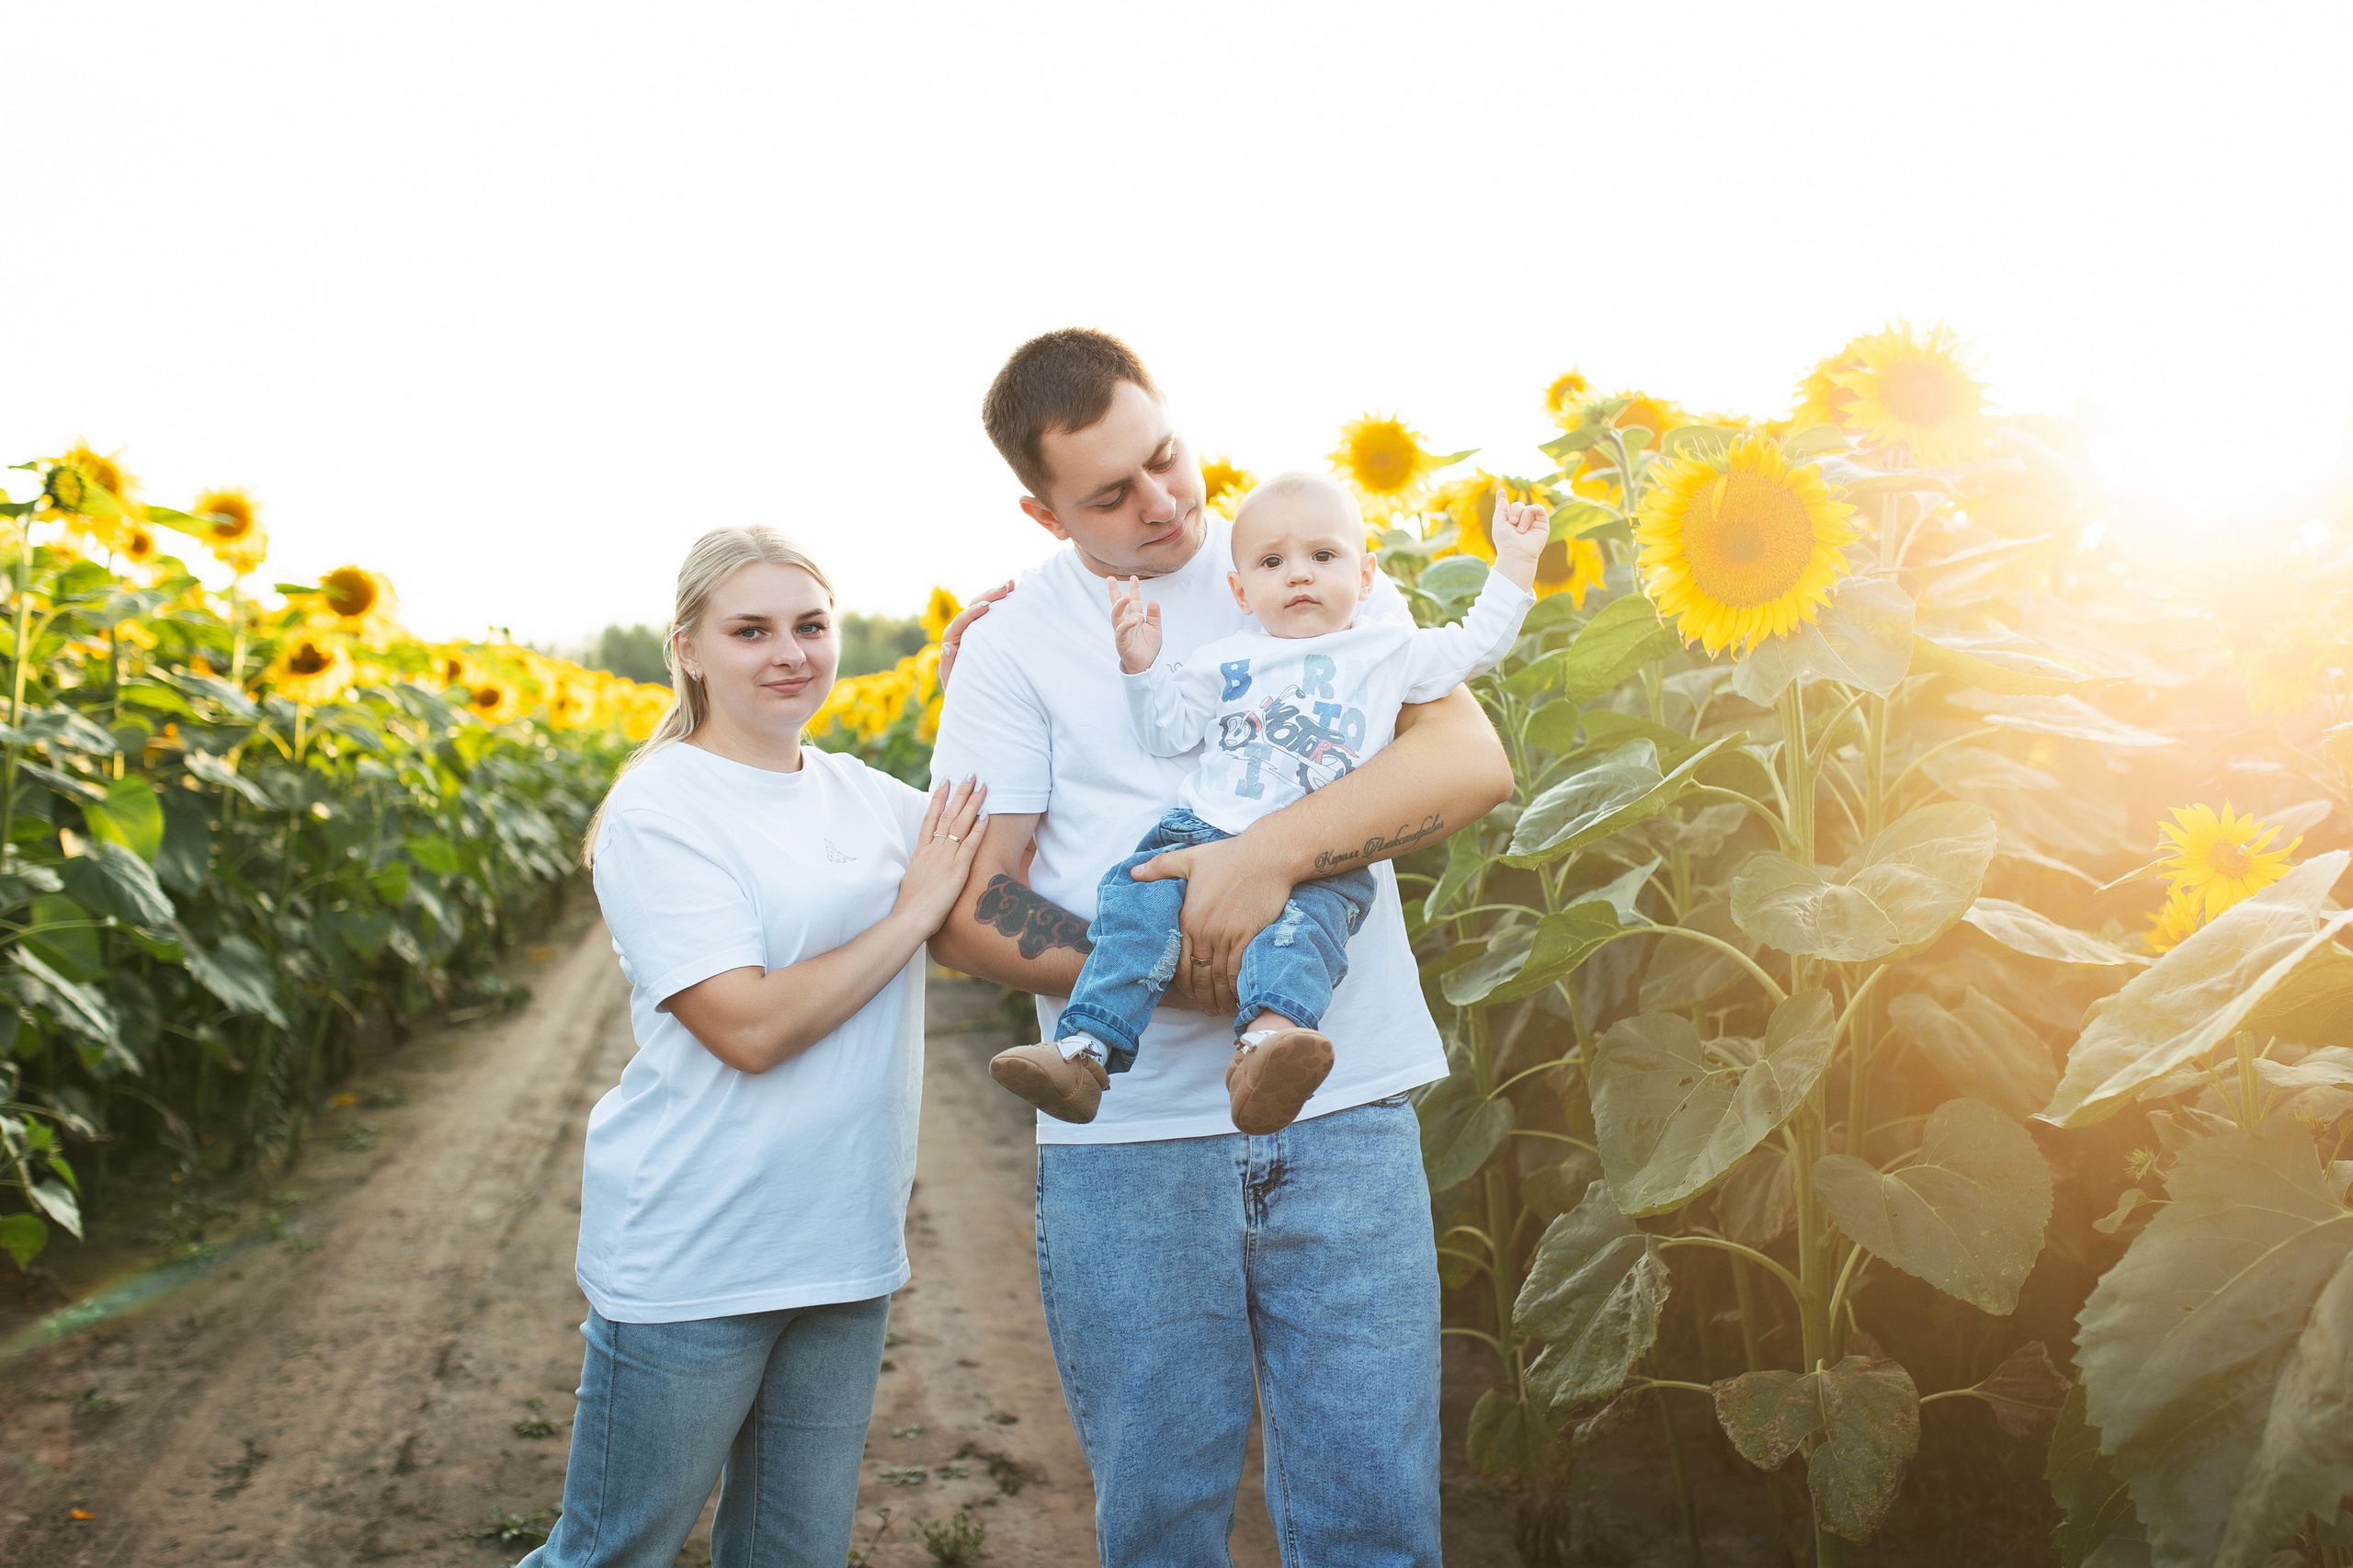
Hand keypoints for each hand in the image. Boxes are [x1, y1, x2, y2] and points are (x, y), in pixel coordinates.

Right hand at [893, 777, 989, 935]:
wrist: (908, 919)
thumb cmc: (909, 908)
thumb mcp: (913, 882)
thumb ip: (921, 871)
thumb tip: (924, 870)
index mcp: (920, 852)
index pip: (930, 817)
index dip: (939, 798)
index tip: (946, 780)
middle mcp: (932, 850)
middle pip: (947, 814)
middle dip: (960, 793)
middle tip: (970, 774)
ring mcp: (944, 858)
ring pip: (959, 824)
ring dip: (972, 803)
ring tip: (982, 786)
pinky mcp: (956, 870)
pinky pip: (969, 845)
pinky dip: (978, 829)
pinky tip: (987, 815)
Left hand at [937, 580, 1013, 689]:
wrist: (973, 696)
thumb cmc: (964, 692)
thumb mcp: (955, 682)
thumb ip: (949, 665)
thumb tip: (947, 646)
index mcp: (952, 640)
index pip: (960, 622)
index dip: (973, 613)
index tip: (987, 606)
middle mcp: (962, 630)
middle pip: (972, 607)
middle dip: (988, 595)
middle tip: (1006, 587)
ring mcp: (975, 628)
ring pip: (983, 605)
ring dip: (996, 594)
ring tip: (1012, 584)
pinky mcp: (985, 630)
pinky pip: (992, 613)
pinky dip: (1002, 603)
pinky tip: (1014, 593)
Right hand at [1109, 575, 1162, 674]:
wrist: (1147, 666)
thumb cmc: (1149, 648)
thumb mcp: (1155, 628)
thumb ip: (1154, 615)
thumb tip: (1154, 600)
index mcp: (1135, 618)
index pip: (1133, 602)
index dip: (1134, 589)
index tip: (1134, 578)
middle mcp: (1126, 622)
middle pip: (1118, 604)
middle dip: (1114, 592)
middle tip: (1110, 579)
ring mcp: (1122, 631)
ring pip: (1116, 615)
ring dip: (1120, 605)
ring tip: (1127, 596)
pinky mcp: (1121, 642)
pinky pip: (1121, 631)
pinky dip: (1126, 625)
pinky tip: (1134, 619)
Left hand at [1130, 833, 1288, 1018]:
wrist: (1267, 855)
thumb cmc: (1229, 855)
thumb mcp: (1188, 857)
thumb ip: (1160, 867)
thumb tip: (1133, 871)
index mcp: (1187, 917)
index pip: (1178, 961)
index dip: (1183, 983)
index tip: (1190, 993)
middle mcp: (1203, 930)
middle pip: (1198, 974)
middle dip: (1202, 997)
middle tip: (1207, 1009)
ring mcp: (1226, 935)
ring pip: (1218, 977)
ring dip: (1220, 998)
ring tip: (1222, 1010)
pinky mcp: (1247, 936)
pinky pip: (1238, 971)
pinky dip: (1237, 988)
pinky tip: (1239, 998)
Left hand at [1489, 487, 1549, 590]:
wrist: (1517, 552)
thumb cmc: (1505, 540)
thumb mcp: (1498, 523)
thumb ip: (1500, 509)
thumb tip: (1502, 497)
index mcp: (1508, 521)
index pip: (1507, 507)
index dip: (1503, 498)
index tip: (1500, 491)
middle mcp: (1520, 520)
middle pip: (1518, 505)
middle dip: (1514, 511)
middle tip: (1512, 523)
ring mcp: (1531, 522)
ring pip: (1528, 508)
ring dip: (1523, 518)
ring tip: (1521, 531)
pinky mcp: (1542, 524)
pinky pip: (1540, 510)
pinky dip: (1536, 508)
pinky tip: (1533, 510)